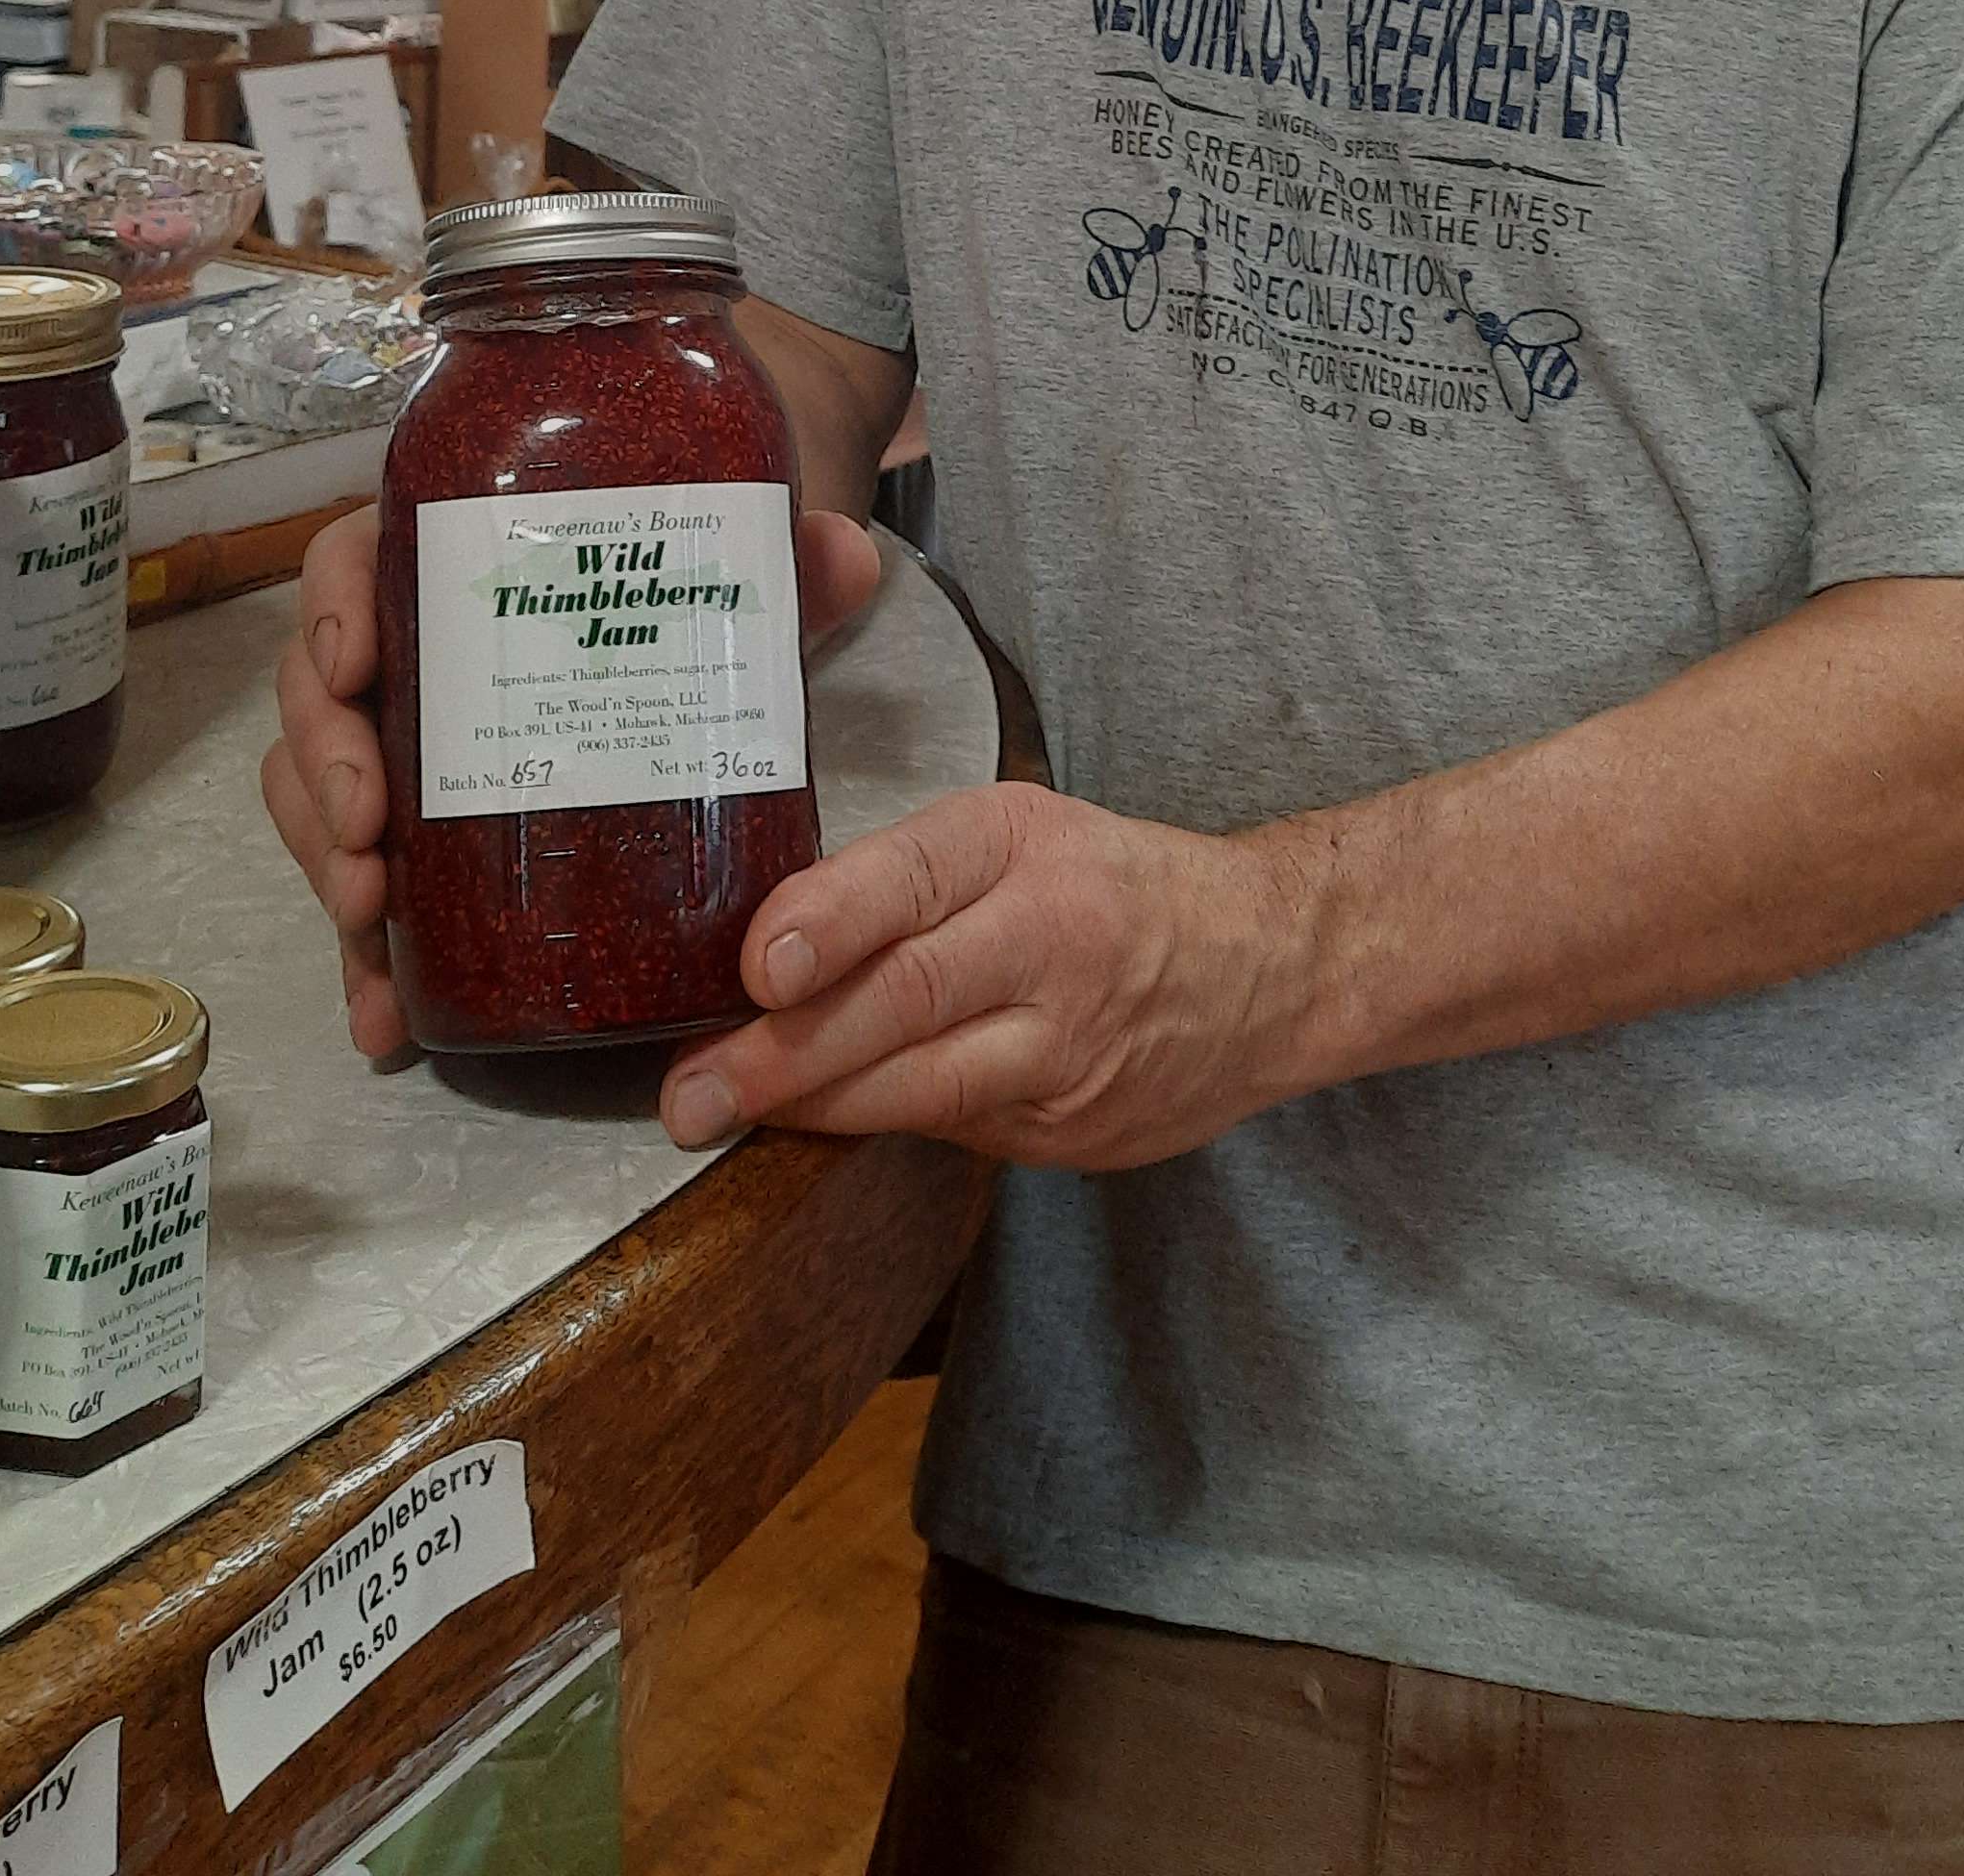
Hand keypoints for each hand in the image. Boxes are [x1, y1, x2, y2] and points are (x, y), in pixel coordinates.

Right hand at [262, 501, 888, 1059]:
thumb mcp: (732, 566)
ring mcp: (412, 746)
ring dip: (323, 862)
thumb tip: (846, 553)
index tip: (351, 664)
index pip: (353, 562)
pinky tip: (386, 1015)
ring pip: (320, 795)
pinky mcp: (434, 833)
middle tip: (368, 835)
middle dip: (324, 770)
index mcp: (450, 560)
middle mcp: (411, 650)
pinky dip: (367, 957)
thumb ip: (793, 560)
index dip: (329, 610)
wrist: (686, 631)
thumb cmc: (674, 582)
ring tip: (365, 922)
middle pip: (319, 698)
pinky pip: (370, 888)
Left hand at [656, 782, 1318, 1170]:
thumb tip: (768, 940)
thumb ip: (908, 879)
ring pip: (922, 1084)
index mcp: (1025, 845)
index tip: (757, 963)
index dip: (832, 920)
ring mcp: (1066, 1046)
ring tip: (719, 1113)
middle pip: (905, 999)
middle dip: (784, 1051)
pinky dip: (877, 1124)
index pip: (917, 877)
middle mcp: (1051, 939)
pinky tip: (814, 1123)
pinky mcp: (1072, 1128)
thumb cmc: (1114, 886)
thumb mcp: (1022, 834)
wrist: (1270, 967)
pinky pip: (954, 1129)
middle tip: (692, 1088)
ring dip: (812, 1107)